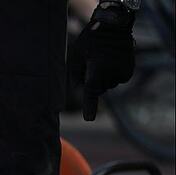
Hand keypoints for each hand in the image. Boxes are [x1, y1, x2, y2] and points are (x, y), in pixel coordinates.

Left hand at [68, 1, 135, 120]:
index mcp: (97, 70)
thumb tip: (78, 93)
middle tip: (90, 63)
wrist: (113, 27)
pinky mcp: (128, 73)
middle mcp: (111, 74)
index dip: (89, 106)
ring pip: (107, 86)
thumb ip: (75, 77)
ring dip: (102, 77)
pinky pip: (115, 81)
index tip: (89, 119)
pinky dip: (111, 75)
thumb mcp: (75, 58)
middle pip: (97, 89)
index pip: (91, 92)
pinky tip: (110, 62)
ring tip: (101, 60)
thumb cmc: (89, 42)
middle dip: (91, 81)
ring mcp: (122, 74)